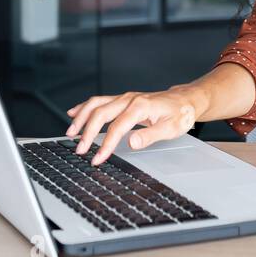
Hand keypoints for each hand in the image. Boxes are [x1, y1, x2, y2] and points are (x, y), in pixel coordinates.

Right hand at [65, 86, 202, 165]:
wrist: (185, 100)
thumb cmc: (179, 114)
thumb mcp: (171, 129)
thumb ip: (150, 136)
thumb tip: (131, 143)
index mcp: (141, 106)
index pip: (117, 127)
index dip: (106, 144)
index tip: (97, 158)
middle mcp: (129, 99)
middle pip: (101, 113)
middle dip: (87, 132)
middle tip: (79, 149)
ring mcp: (125, 98)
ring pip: (96, 104)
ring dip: (81, 118)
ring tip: (70, 133)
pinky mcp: (122, 100)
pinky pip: (99, 101)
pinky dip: (84, 107)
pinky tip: (73, 113)